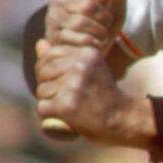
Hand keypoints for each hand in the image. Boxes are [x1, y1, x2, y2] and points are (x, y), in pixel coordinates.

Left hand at [35, 39, 155, 147]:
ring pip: (41, 91)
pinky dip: (49, 116)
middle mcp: (80, 66)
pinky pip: (42, 108)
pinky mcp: (66, 105)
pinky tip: (64, 117)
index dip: (49, 71)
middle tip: (67, 98)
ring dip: (50, 102)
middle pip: (43, 73)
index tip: (63, 83)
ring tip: (69, 107)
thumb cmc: (103, 95)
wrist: (123, 119)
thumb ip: (64, 57)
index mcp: (86, 53)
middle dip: (48, 86)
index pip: (49, 55)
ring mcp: (73, 85)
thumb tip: (39, 43)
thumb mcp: (89, 69)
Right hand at [45, 0, 127, 50]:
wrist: (93, 46)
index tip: (107, 5)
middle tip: (105, 23)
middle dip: (104, 17)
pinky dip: (93, 44)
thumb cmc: (102, 18)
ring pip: (82, 23)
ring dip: (99, 32)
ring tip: (101, 34)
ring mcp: (54, 18)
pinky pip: (78, 39)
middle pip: (88, 5)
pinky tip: (95, 44)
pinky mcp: (54, 38)